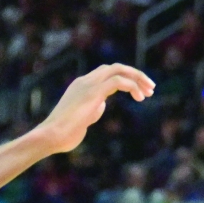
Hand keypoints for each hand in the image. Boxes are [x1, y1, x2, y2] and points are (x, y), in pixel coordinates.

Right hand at [38, 63, 154, 154]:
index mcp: (82, 85)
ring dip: (137, 78)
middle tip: (151, 88)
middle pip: (115, 67)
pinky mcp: (93, 92)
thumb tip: (101, 105)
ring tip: (150, 92)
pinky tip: (139, 97)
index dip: (126, 79)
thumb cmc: (65, 133)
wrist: (52, 135)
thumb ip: (93, 108)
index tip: (141, 92)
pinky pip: (117, 81)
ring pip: (118, 69)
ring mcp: (88, 85)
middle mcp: (85, 81)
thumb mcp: (83, 117)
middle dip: (136, 75)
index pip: (107, 73)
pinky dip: (132, 86)